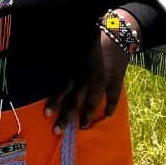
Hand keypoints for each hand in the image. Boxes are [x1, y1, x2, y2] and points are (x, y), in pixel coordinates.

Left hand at [45, 14, 136, 134]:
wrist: (118, 32)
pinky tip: (107, 115)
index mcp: (76, 70)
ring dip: (87, 116)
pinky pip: (113, 97)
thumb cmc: (94, 36)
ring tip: (83, 127)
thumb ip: (68, 61)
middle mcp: (88, 79)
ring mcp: (103, 82)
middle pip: (74, 102)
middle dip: (66, 118)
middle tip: (57, 132)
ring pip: (92, 103)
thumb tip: (57, 69)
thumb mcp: (76, 46)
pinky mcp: (116, 81)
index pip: (62, 89)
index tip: (47, 115)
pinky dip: (110, 107)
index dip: (54, 102)